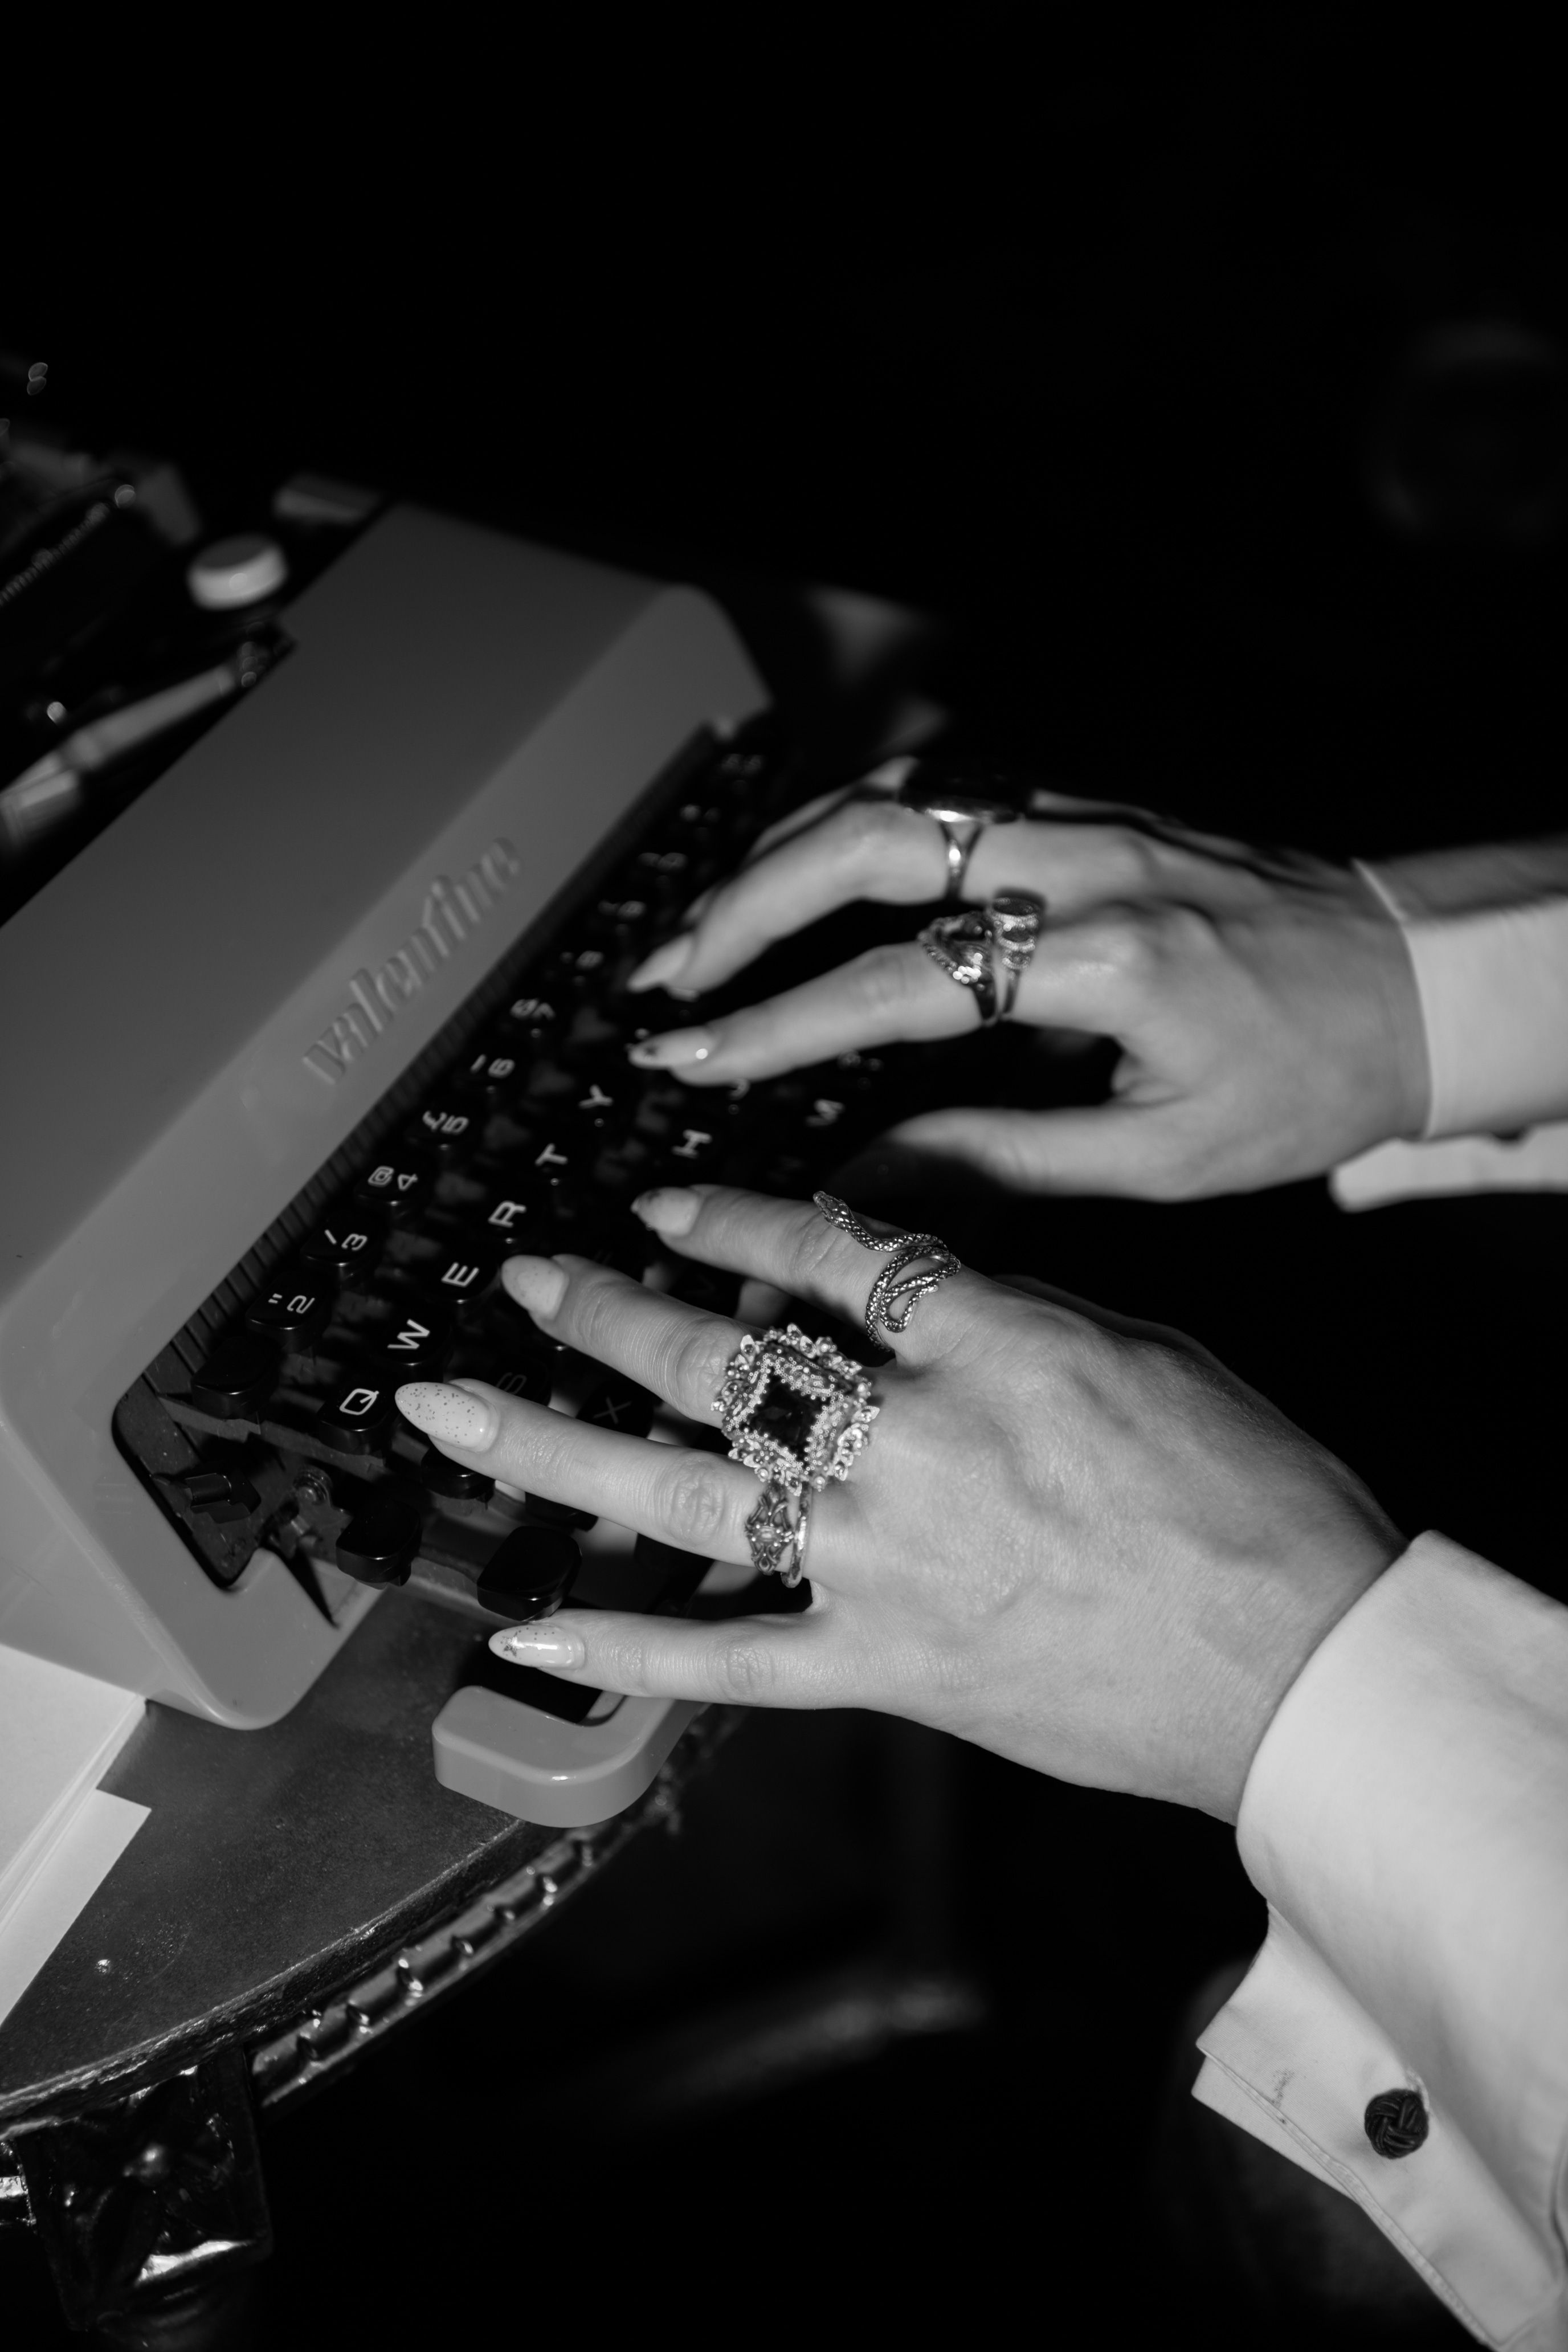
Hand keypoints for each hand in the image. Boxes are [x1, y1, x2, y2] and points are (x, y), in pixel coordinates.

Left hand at [395, 1185, 1402, 1820]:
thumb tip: (892, 1293)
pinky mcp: (884, 1668)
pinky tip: (524, 1625)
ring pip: (681, 1490)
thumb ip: (1001, 1313)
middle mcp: (914, 1441)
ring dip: (553, 1443)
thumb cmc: (1248, 1497)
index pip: (828, 1253)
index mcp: (990, 1342)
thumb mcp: (1136, 1349)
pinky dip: (622, 1648)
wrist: (1303, 1662)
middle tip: (525, 1277)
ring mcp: (884, 1561)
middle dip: (606, 1309)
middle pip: (719, 1357)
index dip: (732, 1221)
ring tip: (453, 1408)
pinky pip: (726, 1661)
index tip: (668, 1204)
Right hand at [623, 780, 1429, 1197]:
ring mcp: (1087, 816)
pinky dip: (854, 820)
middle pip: (874, 844)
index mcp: (1110, 963)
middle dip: (744, 906)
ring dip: (782, 854)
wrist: (1410, 982)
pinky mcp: (1089, 804)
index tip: (689, 1055)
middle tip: (663, 975)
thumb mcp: (1162, 1158)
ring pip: (899, 795)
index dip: (778, 1023)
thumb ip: (1000, 1162)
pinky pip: (946, 786)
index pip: (901, 984)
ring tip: (700, 926)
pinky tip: (799, 866)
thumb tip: (864, 1177)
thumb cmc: (1306, 1079)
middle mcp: (1088, 863)